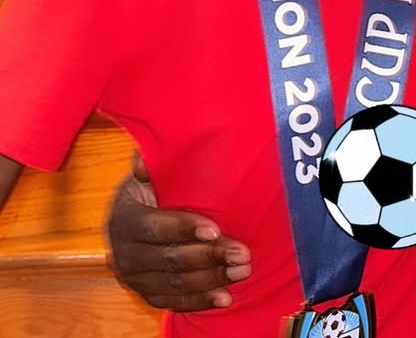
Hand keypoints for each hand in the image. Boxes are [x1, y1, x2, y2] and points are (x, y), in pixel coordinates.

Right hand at [106, 152, 252, 311]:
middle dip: (208, 257)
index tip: (215, 229)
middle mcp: (124, 253)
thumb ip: (151, 165)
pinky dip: (199, 301)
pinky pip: (173, 301)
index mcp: (124, 219)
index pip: (153, 227)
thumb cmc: (154, 187)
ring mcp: (134, 278)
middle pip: (168, 259)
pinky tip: (224, 298)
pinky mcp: (147, 293)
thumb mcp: (150, 172)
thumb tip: (143, 162)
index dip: (183, 229)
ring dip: (210, 279)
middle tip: (241, 253)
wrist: (137, 213)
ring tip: (242, 271)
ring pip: (174, 283)